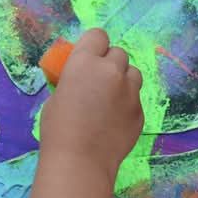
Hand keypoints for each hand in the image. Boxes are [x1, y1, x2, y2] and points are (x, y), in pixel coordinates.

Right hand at [38, 28, 143, 179]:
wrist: (80, 162)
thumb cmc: (58, 129)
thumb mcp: (57, 96)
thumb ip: (74, 80)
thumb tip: (81, 79)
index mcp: (85, 62)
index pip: (98, 36)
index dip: (94, 46)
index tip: (89, 57)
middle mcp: (111, 71)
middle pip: (118, 53)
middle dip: (110, 63)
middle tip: (99, 82)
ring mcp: (129, 91)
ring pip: (133, 73)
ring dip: (123, 80)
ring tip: (111, 98)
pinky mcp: (140, 111)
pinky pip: (135, 98)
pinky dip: (127, 104)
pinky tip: (115, 120)